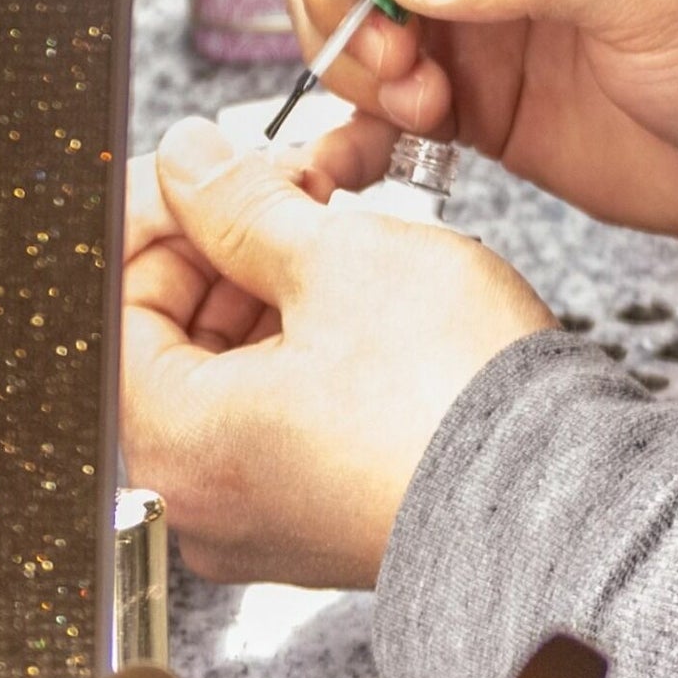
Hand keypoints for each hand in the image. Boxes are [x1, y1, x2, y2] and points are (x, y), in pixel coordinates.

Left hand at [119, 117, 553, 586]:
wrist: (557, 496)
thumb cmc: (449, 400)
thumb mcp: (335, 259)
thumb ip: (239, 202)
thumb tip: (187, 162)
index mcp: (174, 443)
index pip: (119, 301)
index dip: (165, 215)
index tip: (209, 168)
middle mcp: (200, 498)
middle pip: (176, 336)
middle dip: (233, 241)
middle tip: (292, 180)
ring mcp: (262, 515)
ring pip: (236, 367)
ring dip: (279, 281)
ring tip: (344, 223)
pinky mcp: (323, 514)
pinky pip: (283, 410)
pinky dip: (311, 341)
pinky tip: (363, 288)